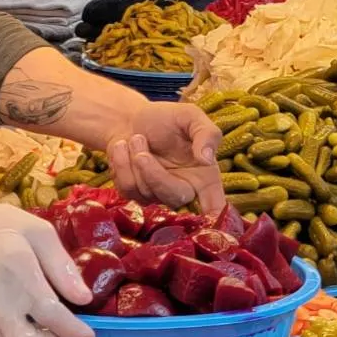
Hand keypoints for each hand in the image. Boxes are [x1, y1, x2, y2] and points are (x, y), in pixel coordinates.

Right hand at [0, 188, 94, 336]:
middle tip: (64, 327)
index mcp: (19, 272)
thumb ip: (61, 265)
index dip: (74, 330)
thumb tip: (84, 298)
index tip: (89, 335)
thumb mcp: (38, 231)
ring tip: (46, 332)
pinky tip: (26, 334)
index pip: (50, 313)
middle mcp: (0, 299)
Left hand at [106, 100, 226, 212]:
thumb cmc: (166, 118)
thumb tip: (207, 159)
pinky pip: (125, 188)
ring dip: (133, 158)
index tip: (209, 219)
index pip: (216, 207)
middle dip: (154, 172)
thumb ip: (206, 134)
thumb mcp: (191, 116)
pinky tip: (123, 147)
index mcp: (204, 177)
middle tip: (139, 140)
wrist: (130, 118)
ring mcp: (157, 196)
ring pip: (144, 193)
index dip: (215, 220)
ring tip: (136, 138)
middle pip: (175, 199)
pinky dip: (120, 162)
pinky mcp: (134, 195)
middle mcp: (182, 191)